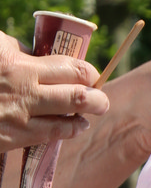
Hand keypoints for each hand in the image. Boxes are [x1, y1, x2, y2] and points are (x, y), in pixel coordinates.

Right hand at [0, 32, 107, 152]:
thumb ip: (15, 48)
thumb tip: (36, 52)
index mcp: (19, 65)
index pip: (72, 68)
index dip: (88, 71)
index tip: (91, 73)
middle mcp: (24, 93)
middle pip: (77, 96)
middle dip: (96, 98)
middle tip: (101, 99)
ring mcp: (19, 119)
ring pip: (67, 122)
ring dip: (84, 118)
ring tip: (90, 113)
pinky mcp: (12, 139)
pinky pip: (48, 137)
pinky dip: (66, 132)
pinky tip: (74, 128)